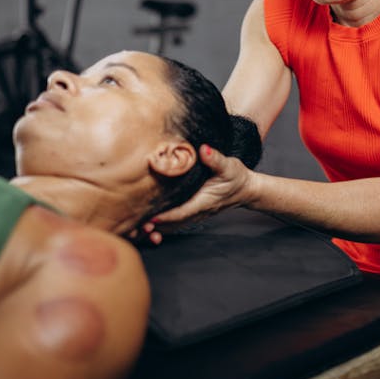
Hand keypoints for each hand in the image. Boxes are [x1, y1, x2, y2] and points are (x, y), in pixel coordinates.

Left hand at [132, 145, 256, 244]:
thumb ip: (215, 159)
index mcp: (204, 201)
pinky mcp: (191, 212)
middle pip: (173, 223)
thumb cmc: (236, 176)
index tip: (150, 217)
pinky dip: (159, 224)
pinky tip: (145, 223)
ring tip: (134, 228)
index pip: (183, 212)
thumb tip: (204, 150)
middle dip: (154, 226)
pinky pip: (173, 222)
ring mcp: (194, 214)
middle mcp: (197, 211)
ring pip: (171, 225)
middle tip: (134, 226)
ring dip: (154, 228)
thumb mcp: (229, 166)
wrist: (245, 189)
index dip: (166, 216)